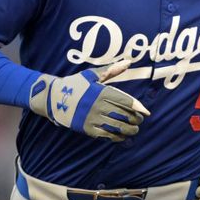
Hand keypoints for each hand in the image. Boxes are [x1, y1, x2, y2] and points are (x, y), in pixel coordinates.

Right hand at [28, 60, 149, 140]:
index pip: (125, 101)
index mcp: (101, 92)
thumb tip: (128, 62)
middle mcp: (98, 106)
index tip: (146, 112)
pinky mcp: (87, 129)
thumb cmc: (75, 84)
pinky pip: (106, 135)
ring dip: (129, 130)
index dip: (138, 108)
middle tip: (139, 120)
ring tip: (134, 129)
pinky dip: (117, 137)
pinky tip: (122, 136)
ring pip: (117, 127)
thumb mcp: (92, 75)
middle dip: (135, 119)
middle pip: (124, 115)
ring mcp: (92, 119)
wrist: (53, 98)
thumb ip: (111, 70)